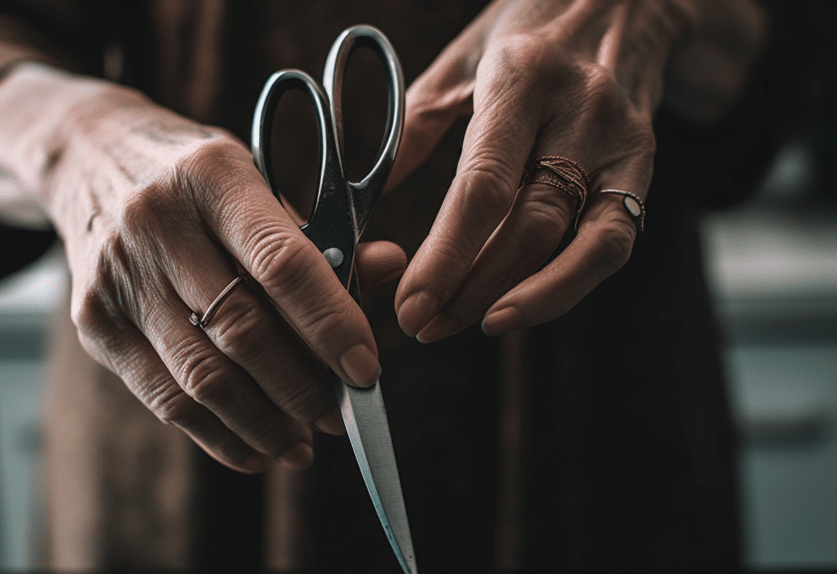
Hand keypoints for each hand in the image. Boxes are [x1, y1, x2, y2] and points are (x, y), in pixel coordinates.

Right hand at [0, 65, 406, 472]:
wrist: (89, 158)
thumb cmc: (194, 176)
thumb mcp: (257, 177)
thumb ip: (318, 231)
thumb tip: (386, 267)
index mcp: (212, 174)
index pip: (281, 263)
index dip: (329, 324)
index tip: (365, 371)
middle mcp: (156, 222)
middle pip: (241, 329)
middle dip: (301, 387)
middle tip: (339, 416)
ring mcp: (118, 275)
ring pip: (202, 375)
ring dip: (263, 423)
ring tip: (303, 444)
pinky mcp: (94, 321)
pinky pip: (162, 397)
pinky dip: (215, 434)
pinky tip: (254, 450)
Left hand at [389, 0, 765, 342]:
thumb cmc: (529, 29)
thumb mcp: (462, 60)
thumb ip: (413, 126)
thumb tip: (362, 191)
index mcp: (521, 78)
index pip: (484, 184)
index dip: (447, 254)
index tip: (411, 302)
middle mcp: (578, 110)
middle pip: (527, 224)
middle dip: (471, 287)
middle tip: (422, 325)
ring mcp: (619, 141)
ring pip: (574, 242)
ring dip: (516, 296)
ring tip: (464, 324)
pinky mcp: (643, 166)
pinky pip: (614, 243)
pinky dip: (568, 286)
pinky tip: (521, 308)